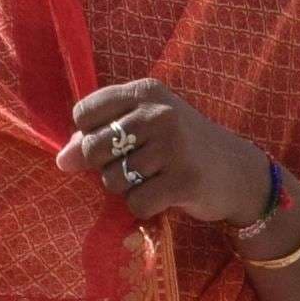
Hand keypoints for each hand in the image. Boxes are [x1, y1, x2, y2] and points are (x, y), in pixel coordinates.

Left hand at [60, 79, 272, 230]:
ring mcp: (173, 146)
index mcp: (145, 92)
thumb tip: (62, 160)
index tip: (113, 144)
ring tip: (153, 180)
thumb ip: (100, 136)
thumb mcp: (144, 128)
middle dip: (104, 168)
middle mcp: (158, 114)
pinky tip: (165, 197)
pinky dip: (145, 207)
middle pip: (93, 149)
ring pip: (112, 180)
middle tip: (134, 168)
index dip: (89, 136)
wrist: (238, 171)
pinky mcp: (184, 180)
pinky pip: (137, 203)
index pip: (84, 113)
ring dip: (127, 190)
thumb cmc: (182, 147)